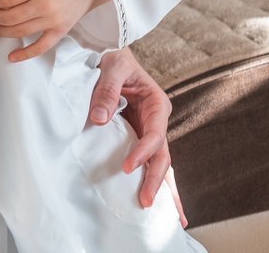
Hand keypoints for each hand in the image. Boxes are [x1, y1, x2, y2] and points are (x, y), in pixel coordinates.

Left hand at [90, 48, 187, 226]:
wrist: (108, 50)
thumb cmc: (111, 55)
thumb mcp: (110, 66)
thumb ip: (106, 90)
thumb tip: (99, 119)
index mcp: (156, 103)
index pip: (154, 134)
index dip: (142, 152)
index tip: (127, 167)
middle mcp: (156, 120)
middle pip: (162, 155)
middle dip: (157, 180)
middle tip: (146, 202)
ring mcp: (148, 130)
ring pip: (160, 163)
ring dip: (162, 187)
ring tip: (169, 218)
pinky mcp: (137, 136)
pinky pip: (147, 160)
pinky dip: (153, 179)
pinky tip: (159, 202)